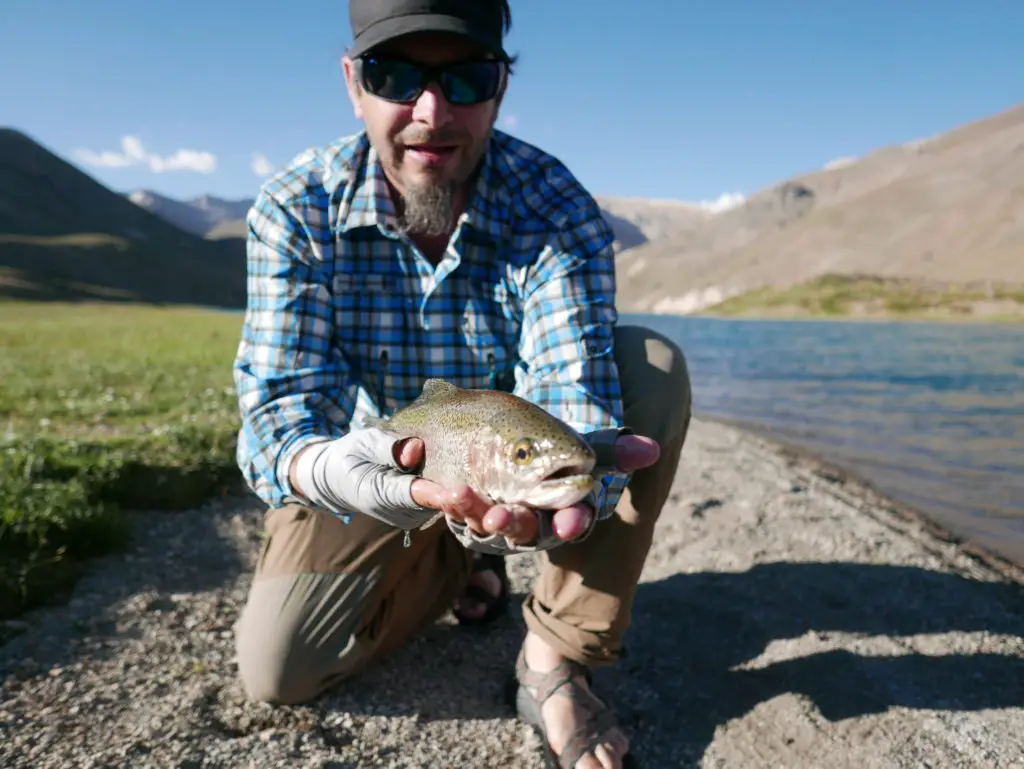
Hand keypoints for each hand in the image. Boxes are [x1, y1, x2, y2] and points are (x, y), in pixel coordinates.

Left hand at [401, 433, 660, 546]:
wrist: (508, 441)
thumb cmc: (552, 454)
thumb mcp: (583, 450)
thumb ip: (613, 450)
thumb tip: (652, 449)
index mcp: (560, 511)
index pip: (572, 522)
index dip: (572, 523)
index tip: (571, 522)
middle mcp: (528, 520)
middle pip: (523, 528)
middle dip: (513, 524)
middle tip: (501, 517)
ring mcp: (494, 516)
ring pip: (483, 522)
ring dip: (473, 511)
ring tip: (461, 495)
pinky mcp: (463, 509)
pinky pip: (453, 510)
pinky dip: (444, 500)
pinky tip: (438, 487)